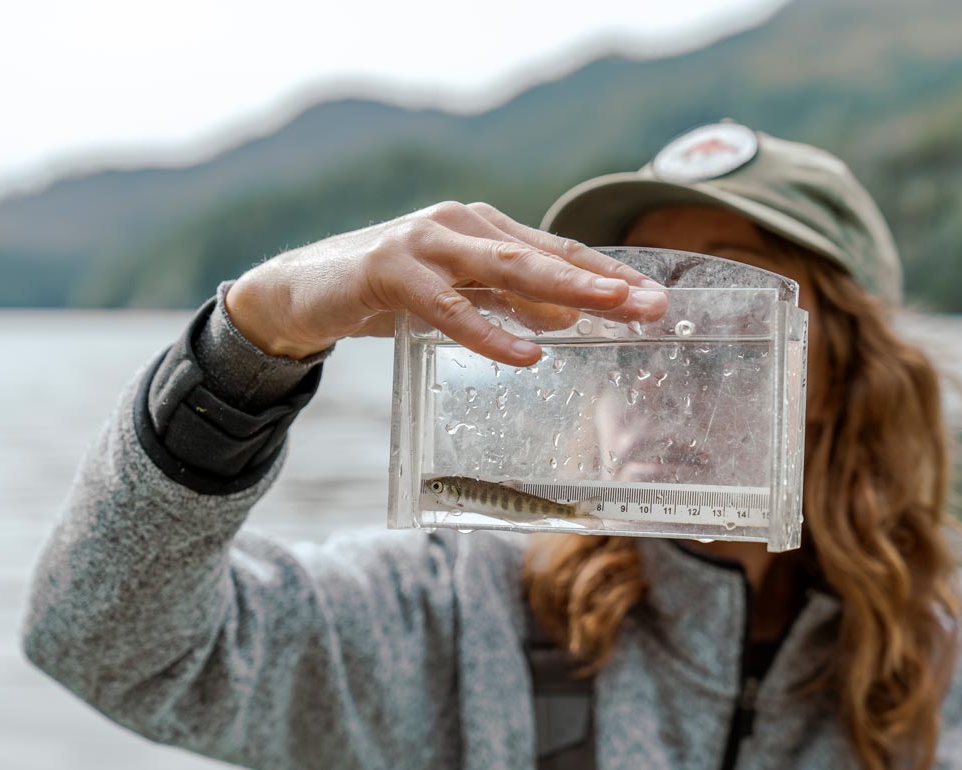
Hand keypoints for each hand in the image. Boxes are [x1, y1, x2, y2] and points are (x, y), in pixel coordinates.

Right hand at [225, 201, 666, 364]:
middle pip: (544, 256)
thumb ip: (511, 300)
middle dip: (603, 281)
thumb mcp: (462, 293)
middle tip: (653, 305)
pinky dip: (489, 331)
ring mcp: (426, 242)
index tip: (656, 299)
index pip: (557, 250)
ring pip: (505, 269)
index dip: (608, 273)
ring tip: (610, 312)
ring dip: (564, 290)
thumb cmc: (390, 289)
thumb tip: (573, 316)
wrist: (305, 287)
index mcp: (482, 227)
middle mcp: (461, 224)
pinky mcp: (391, 270)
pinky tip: (527, 353)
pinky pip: (450, 307)